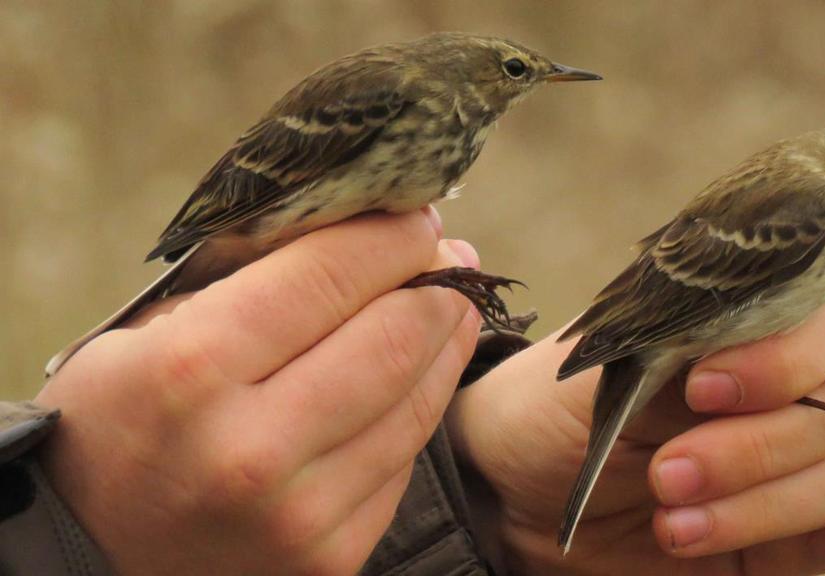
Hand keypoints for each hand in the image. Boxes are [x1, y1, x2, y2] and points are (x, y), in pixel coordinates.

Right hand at [36, 208, 481, 575]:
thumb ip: (248, 283)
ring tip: (453, 308)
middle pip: (393, 341)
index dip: (391, 238)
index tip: (418, 217)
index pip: (328, 278)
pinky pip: (401, 463)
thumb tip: (359, 234)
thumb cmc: (116, 423)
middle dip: (439, 286)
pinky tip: (416, 378)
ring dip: (447, 344)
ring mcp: (298, 516)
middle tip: (452, 258)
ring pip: (416, 405)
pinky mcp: (329, 559)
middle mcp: (251, 450)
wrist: (92, 555)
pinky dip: (416, 409)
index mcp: (191, 370)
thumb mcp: (148, 333)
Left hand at [448, 296, 824, 573]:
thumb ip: (690, 345)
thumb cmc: (554, 407)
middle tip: (667, 468)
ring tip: (669, 517)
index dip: (772, 360)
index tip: (698, 384)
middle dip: (745, 445)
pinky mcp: (785, 539)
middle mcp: (776, 393)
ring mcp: (782, 465)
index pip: (817, 325)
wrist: (514, 487)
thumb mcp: (612, 366)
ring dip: (750, 502)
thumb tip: (742, 345)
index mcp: (740, 332)